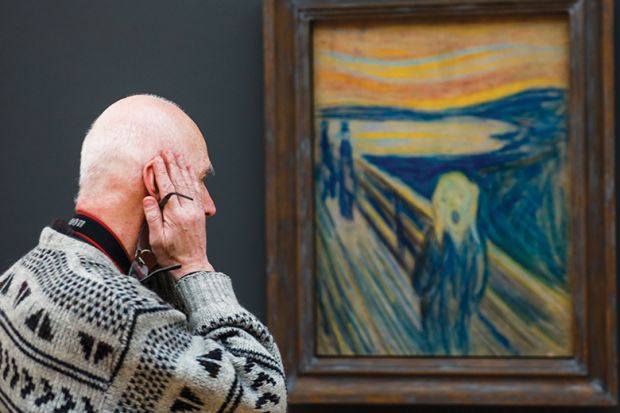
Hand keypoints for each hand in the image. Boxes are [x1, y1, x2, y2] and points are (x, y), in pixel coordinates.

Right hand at [142, 149, 213, 279]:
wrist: (191, 265)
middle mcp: (188, 210)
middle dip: (172, 165)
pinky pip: (197, 192)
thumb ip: (153, 217)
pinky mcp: (200, 213)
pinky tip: (189, 170)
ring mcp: (196, 210)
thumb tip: (148, 197)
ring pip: (189, 184)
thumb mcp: (156, 239)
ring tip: (178, 155)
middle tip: (167, 150)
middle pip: (179, 182)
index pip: (167, 188)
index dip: (161, 172)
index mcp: (176, 215)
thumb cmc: (170, 255)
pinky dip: (192, 179)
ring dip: (183, 168)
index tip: (156, 159)